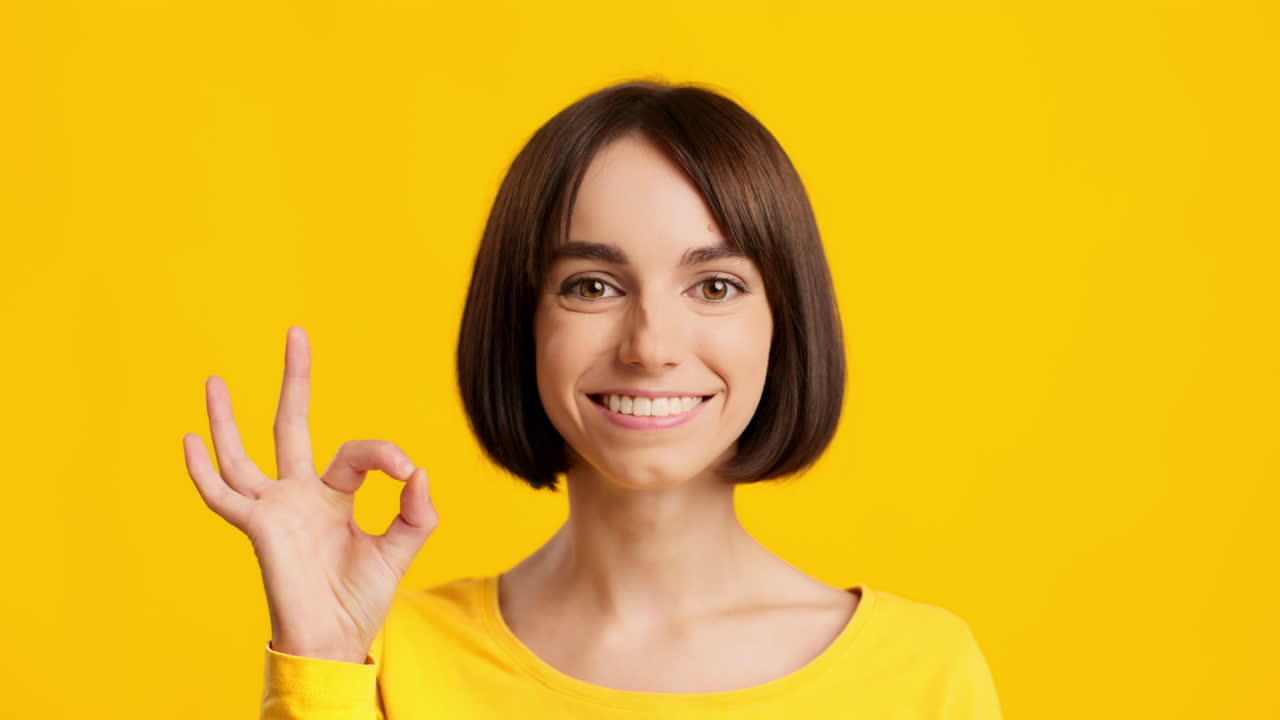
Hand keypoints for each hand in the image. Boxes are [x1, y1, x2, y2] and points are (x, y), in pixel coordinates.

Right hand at [181, 326, 438, 662]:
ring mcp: (274, 508)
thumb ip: (416, 511)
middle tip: (297, 333)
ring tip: (215, 379)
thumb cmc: (362, 598)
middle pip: (291, 424)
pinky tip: (188, 438)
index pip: (358, 452)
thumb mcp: (400, 549)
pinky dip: (202, 470)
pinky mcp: (257, 527)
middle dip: (295, 379)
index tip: (407, 472)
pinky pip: (222, 496)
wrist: (337, 639)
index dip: (386, 454)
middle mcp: (300, 494)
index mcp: (335, 496)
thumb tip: (419, 471)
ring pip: (244, 453)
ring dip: (227, 418)